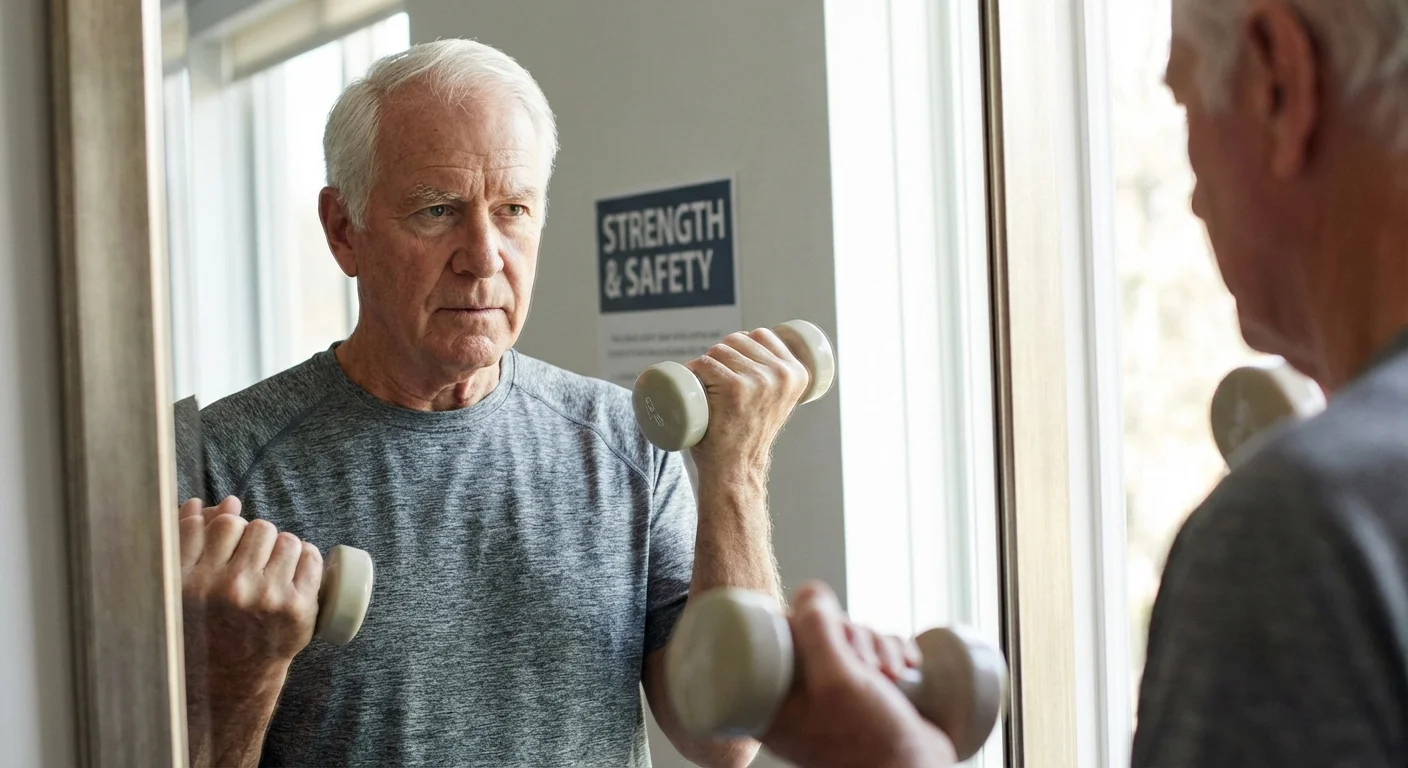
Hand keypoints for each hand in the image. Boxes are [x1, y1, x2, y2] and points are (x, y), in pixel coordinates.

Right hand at [180, 496, 322, 676]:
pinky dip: (305, 557)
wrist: (231, 680)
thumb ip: (189, 543)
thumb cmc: (206, 628)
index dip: (224, 528)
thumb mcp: (182, 590)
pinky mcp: (295, 608)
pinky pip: (310, 556)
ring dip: (280, 546)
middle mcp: (223, 588)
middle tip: (251, 561)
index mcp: (188, 582)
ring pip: (282, 537)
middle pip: (251, 526)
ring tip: (272, 568)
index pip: (214, 523)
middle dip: (254, 538)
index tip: (227, 544)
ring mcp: (262, 597)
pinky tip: (295, 568)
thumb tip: (223, 501)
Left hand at [684, 329, 808, 475]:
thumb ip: (776, 377)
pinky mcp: (735, 388)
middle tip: (713, 383)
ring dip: (704, 364)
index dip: (740, 345)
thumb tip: (759, 345)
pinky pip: (705, 364)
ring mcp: (759, 380)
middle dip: (720, 355)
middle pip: (737, 340)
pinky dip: (692, 369)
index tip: (731, 367)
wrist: (736, 468)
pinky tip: (691, 382)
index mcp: (797, 373)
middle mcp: (782, 374)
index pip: (761, 335)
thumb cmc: (748, 433)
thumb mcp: (775, 400)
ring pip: (718, 350)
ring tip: (704, 388)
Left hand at [761, 582, 955, 767]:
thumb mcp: (836, 681)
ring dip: (878, 645)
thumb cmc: (871, 742)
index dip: (804, 625)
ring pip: (849, 639)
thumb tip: (808, 591)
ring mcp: (834, 696)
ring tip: (893, 674)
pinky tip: (907, 670)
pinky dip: (894, 652)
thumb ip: (816, 631)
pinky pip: (875, 652)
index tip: (829, 637)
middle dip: (852, 637)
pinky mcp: (865, 692)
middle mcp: (800, 699)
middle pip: (817, 633)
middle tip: (867, 664)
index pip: (774, 638)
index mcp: (773, 704)